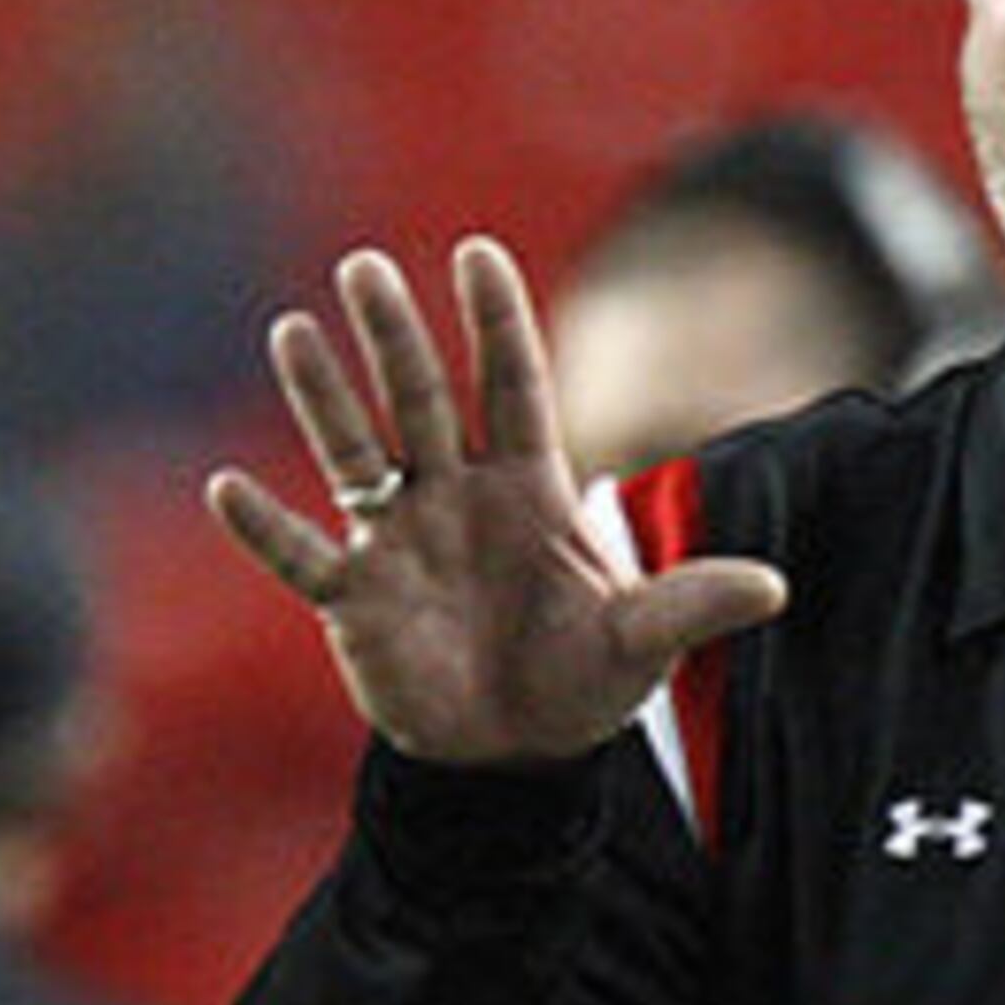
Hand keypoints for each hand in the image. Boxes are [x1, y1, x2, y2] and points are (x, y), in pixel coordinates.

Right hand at [205, 239, 788, 764]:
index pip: (513, 386)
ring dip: (324, 398)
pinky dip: (267, 528)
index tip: (477, 250)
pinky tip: (228, 489)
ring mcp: (400, 542)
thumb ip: (695, 603)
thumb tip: (776, 588)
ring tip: (293, 331)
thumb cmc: (582, 681)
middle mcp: (457, 496)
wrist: (518, 754)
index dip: (496, 322)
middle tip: (365, 266)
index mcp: (529, 487)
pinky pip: (302, 555)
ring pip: (356, 453)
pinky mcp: (355, 600)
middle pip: (424, 399)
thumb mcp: (646, 640)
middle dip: (397, 337)